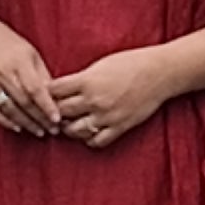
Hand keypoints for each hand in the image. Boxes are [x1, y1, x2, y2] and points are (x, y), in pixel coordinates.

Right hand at [0, 9, 60, 136]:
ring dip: (25, 123)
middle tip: (53, 129)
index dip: (47, 106)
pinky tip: (18, 128)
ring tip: (39, 131)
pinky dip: (6, 121)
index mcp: (18, 61)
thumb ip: (42, 75)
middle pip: (23, 102)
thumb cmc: (9, 44)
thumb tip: (56, 98)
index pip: (35, 89)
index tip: (57, 119)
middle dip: (40, 118)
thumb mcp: (30, 53)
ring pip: (9, 109)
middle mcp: (2, 72)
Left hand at [51, 47, 175, 149]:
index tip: (45, 94)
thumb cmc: (131, 63)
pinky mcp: (119, 127)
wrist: (159, 73)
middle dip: (53, 112)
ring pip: (74, 131)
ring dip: (68, 128)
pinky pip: (96, 141)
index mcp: (87, 81)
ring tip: (68, 123)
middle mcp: (94, 100)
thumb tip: (62, 89)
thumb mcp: (101, 65)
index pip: (54, 91)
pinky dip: (89, 139)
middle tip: (51, 111)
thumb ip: (81, 78)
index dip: (46, 93)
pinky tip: (88, 131)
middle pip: (60, 112)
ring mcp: (107, 116)